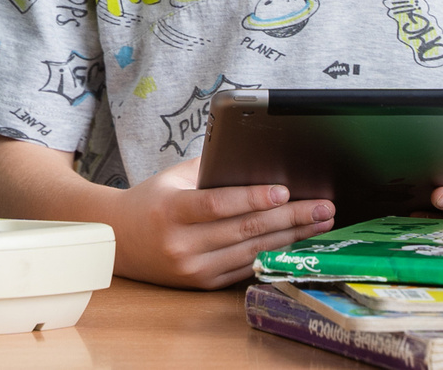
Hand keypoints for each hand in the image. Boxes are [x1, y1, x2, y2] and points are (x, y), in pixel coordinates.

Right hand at [118, 155, 335, 288]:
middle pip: (244, 230)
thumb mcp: (173, 178)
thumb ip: (210, 169)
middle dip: (290, 217)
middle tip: (323, 207)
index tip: (284, 190)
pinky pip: (245, 267)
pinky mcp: (202, 284)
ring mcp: (193, 269)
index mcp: (171, 211)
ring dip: (291, 238)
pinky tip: (295, 242)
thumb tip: (255, 158)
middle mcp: (181, 244)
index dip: (252, 198)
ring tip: (319, 224)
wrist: (118, 240)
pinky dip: (272, 253)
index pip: (218, 204)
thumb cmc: (152, 201)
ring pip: (251, 252)